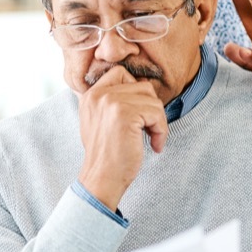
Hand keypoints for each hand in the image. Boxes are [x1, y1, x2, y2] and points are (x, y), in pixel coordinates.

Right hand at [76, 65, 167, 210]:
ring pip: (152, 99)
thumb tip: (141, 88)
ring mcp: (111, 102)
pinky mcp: (124, 113)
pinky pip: (156, 112)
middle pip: (142, 86)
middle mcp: (98, 94)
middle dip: (151, 108)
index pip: (121, 73)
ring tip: (151, 139)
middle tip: (148, 130)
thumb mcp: (100, 121)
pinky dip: (161, 130)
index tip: (139, 116)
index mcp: (91, 94)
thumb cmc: (107, 155)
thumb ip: (112, 102)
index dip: (137, 91)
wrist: (101, 178)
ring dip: (158, 121)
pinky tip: (154, 145)